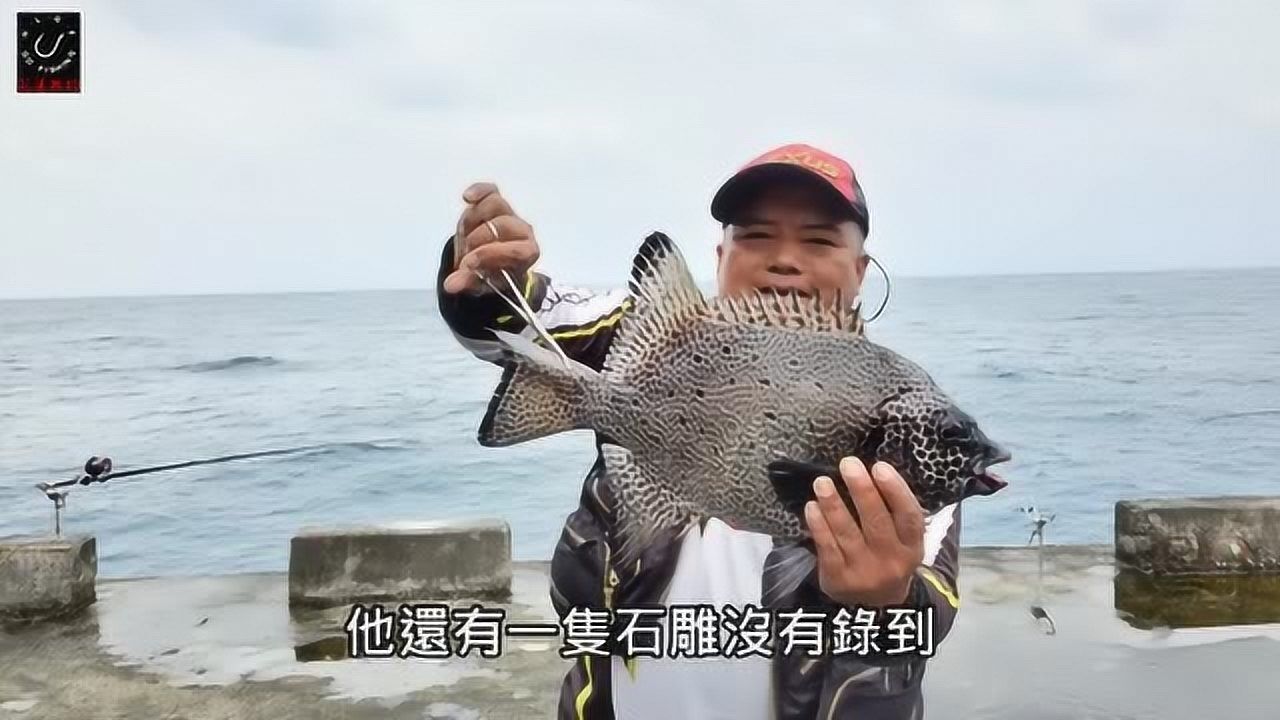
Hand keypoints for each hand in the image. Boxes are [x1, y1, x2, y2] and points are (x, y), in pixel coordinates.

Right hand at [442, 182, 539, 294]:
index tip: (467, 265)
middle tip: (462, 256)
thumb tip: (450, 285)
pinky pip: (490, 190)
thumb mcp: (480, 283)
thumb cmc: (490, 274)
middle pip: (499, 225)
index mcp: (527, 253)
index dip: (489, 255)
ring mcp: (510, 214)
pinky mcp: (496, 201)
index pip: (514, 250)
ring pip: (492, 206)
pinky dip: (479, 191)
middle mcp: (523, 230)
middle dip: (475, 241)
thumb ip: (467, 282)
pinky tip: (467, 198)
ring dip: (470, 222)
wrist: (488, 263)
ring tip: (463, 240)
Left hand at [804, 458, 925, 607]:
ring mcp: (864, 572)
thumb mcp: (904, 543)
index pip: (909, 517)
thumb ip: (895, 513)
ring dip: (833, 504)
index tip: (880, 467)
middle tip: (848, 463)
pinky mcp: (838, 578)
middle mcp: (891, 561)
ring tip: (822, 482)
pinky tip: (812, 506)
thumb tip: (874, 470)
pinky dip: (818, 525)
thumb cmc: (889, 558)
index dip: (895, 491)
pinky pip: (826, 547)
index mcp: (912, 547)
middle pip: (877, 522)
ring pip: (847, 533)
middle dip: (862, 490)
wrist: (875, 608)